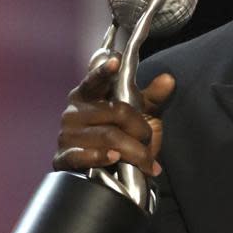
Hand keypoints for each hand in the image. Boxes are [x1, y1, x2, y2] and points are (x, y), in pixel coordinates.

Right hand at [54, 57, 174, 175]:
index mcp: (88, 94)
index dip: (104, 71)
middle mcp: (74, 111)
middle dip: (140, 128)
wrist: (108, 171)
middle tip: (148, 140)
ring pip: (108, 136)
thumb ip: (152, 96)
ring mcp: (67, 134)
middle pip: (117, 112)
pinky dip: (101, 157)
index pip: (95, 80)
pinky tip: (114, 158)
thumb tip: (168, 79)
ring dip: (133, 149)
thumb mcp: (140, 114)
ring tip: (144, 159)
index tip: (116, 61)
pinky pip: (82, 156)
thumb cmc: (122, 135)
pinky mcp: (64, 157)